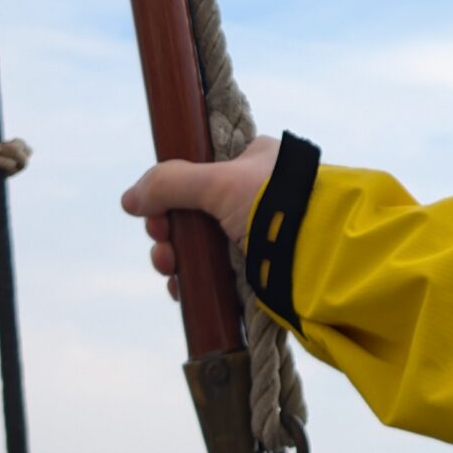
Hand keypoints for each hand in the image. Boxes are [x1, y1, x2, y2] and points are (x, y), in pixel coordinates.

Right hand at [122, 136, 278, 299]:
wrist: (322, 257)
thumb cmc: (277, 205)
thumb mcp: (218, 183)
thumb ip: (171, 183)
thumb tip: (130, 199)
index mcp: (254, 163)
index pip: (199, 172)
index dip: (171, 192)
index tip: (155, 211)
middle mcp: (255, 196)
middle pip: (193, 212)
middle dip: (168, 230)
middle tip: (162, 243)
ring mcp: (256, 234)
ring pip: (200, 244)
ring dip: (175, 257)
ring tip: (170, 268)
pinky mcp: (257, 269)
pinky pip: (214, 273)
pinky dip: (193, 281)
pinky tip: (182, 290)